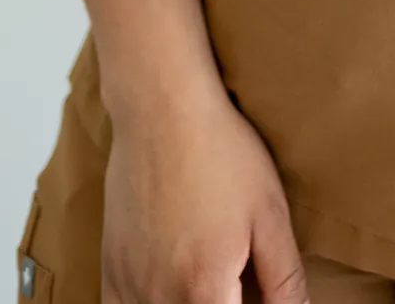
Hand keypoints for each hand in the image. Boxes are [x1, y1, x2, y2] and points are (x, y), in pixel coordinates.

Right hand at [101, 83, 306, 303]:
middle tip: (235, 283)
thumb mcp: (270, 214)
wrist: (163, 110)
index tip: (252, 297)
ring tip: (205, 282)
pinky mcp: (110, 270)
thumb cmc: (221, 154)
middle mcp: (161, 300)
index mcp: (205, 292)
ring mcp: (130, 287)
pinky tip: (167, 293)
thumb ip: (285, 280)